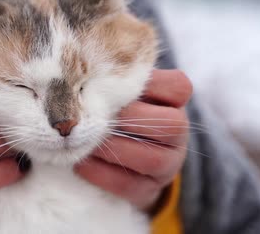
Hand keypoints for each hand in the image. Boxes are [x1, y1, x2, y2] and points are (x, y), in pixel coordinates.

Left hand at [75, 70, 191, 210]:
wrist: (121, 155)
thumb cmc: (118, 109)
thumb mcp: (123, 91)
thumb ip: (115, 79)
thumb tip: (82, 69)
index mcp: (175, 101)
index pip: (178, 87)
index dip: (150, 84)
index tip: (116, 83)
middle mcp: (179, 132)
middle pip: (171, 125)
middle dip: (131, 119)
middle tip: (97, 113)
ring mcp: (169, 163)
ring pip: (153, 158)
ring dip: (115, 149)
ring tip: (85, 139)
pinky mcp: (150, 189)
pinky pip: (131, 185)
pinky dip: (102, 174)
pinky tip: (80, 163)